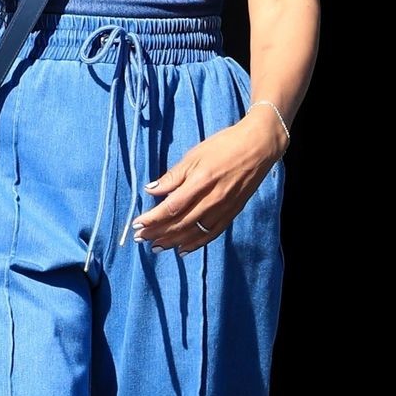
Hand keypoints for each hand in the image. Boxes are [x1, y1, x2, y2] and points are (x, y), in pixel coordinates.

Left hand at [132, 110, 280, 254]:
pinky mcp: (232, 213)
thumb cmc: (224, 145)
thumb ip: (173, 176)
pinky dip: (196, 243)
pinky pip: (212, 233)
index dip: (152, 218)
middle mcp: (212, 199)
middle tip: (140, 239)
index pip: (171, 207)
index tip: (137, 224)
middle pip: (180, 223)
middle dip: (158, 233)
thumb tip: (151, 189)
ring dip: (173, 242)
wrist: (258, 147)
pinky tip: (182, 249)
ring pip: (194, 232)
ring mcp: (223, 208)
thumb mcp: (194, 155)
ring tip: (156, 247)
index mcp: (200, 182)